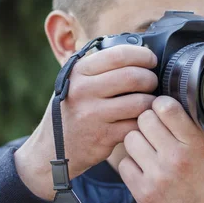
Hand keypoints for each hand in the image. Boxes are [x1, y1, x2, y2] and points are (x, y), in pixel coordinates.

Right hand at [15, 45, 157, 200]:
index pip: (118, 55)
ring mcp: (93, 115)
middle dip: (150, 78)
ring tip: (149, 102)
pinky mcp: (103, 136)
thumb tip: (138, 53)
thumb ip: (99, 68)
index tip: (151, 59)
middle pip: (134, 77)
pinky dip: (144, 122)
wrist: (50, 150)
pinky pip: (136, 124)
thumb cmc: (71, 110)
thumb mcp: (75, 82)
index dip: (142, 55)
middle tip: (152, 83)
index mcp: (79, 72)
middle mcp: (84, 91)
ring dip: (151, 101)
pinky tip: (142, 120)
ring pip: (140, 102)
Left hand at [119, 96, 203, 202]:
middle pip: (144, 119)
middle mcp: (176, 158)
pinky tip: (144, 169)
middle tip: (154, 131)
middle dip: (147, 122)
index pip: (166, 107)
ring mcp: (158, 176)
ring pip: (130, 139)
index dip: (161, 104)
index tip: (162, 110)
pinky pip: (123, 163)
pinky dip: (132, 164)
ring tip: (148, 150)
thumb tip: (196, 96)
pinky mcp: (143, 192)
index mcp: (196, 144)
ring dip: (137, 142)